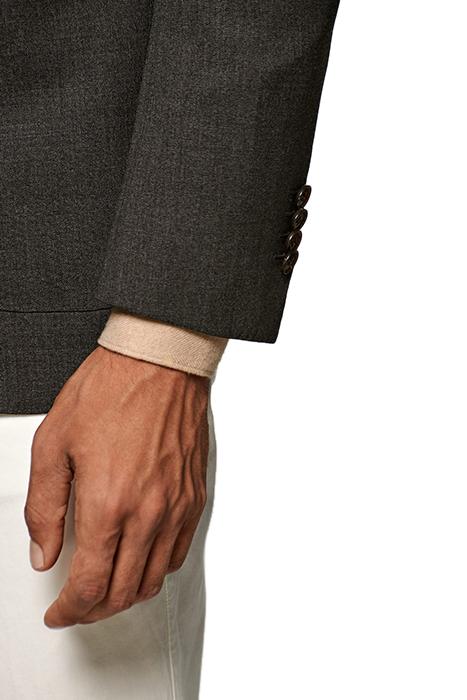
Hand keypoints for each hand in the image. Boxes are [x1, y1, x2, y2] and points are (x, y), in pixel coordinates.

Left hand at [24, 346, 208, 626]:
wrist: (159, 360)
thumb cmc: (111, 390)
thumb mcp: (54, 444)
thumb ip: (44, 507)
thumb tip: (43, 551)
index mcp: (107, 503)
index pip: (89, 584)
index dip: (69, 609)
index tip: (60, 611)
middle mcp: (148, 513)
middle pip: (124, 591)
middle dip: (95, 610)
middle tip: (78, 606)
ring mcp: (176, 506)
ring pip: (155, 578)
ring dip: (128, 596)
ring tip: (108, 591)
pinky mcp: (194, 496)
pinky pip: (180, 552)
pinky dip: (158, 570)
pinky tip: (143, 561)